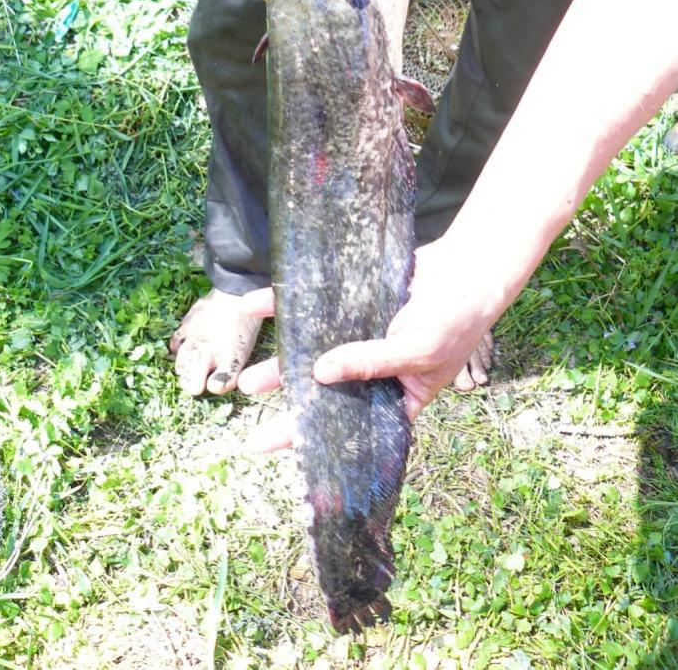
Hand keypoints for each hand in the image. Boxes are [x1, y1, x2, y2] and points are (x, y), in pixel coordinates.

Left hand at [237, 235, 501, 449]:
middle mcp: (369, 370)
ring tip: (245, 376)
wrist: (468, 266)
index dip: (314, 437)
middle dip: (286, 397)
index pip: (349, 425)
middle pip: (321, 389)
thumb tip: (321, 373)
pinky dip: (283, 305)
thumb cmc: (456, 320)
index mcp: (393, 397)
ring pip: (310, 351)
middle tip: (247, 397)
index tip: (275, 445)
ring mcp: (357, 335)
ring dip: (279, 360)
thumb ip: (372, 362)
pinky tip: (254, 304)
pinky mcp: (349, 303)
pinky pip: (311, 307)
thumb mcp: (419, 350)